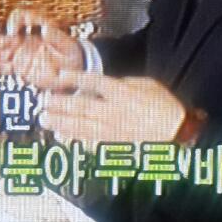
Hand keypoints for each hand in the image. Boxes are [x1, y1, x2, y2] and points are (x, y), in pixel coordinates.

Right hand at [0, 9, 83, 88]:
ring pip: (1, 54)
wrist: (74, 71)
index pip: (20, 19)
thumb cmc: (72, 55)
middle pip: (5, 39)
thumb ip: (58, 38)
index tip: (13, 33)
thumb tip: (46, 29)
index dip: (15, 23)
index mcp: (36, 30)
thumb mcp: (69, 46)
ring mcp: (21, 54)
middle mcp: (26, 40)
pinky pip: (3, 67)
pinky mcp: (20, 67)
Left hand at [38, 70, 186, 145]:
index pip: (92, 82)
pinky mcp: (114, 145)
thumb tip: (102, 84)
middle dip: (59, 103)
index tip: (59, 76)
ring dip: (60, 122)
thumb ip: (122, 82)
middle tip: (43, 101)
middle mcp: (114, 111)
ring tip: (45, 118)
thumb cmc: (164, 106)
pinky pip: (90, 143)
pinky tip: (61, 137)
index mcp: (122, 92)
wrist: (178, 133)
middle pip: (80, 106)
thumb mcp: (146, 84)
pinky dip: (74, 140)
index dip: (73, 78)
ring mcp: (113, 130)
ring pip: (81, 125)